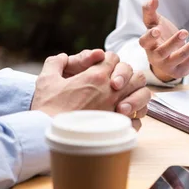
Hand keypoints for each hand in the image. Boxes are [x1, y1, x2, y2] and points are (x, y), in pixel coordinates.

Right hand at [31, 52, 150, 128]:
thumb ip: (56, 63)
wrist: (45, 131)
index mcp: (96, 76)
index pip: (114, 58)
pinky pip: (137, 120)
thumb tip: (63, 57)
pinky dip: (134, 119)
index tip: (104, 70)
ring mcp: (117, 108)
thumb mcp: (46, 79)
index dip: (110, 61)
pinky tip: (124, 119)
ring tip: (125, 101)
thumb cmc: (47, 107)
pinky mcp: (117, 126)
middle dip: (129, 77)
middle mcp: (111, 90)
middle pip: (135, 75)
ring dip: (137, 96)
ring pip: (143, 95)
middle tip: (117, 85)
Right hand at [138, 0, 188, 82]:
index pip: (144, 42)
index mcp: (148, 45)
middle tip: (184, 31)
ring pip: (182, 55)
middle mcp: (156, 57)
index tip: (157, 30)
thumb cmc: (159, 38)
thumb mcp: (153, 24)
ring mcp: (169, 65)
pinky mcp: (181, 69)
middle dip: (174, 42)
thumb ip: (150, 11)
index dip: (150, 37)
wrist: (167, 61)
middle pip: (163, 52)